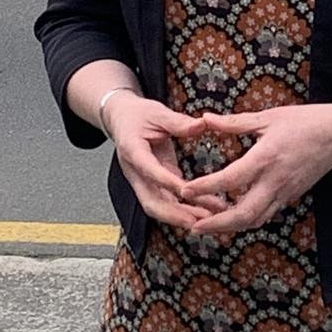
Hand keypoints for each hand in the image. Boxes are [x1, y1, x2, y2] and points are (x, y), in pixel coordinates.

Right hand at [104, 92, 225, 229]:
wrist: (121, 119)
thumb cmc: (136, 115)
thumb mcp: (158, 112)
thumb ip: (178, 121)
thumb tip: (201, 124)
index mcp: (132, 151)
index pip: (151, 171)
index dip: (169, 182)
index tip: (189, 190)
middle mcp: (135, 172)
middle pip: (151, 201)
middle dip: (175, 214)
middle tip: (199, 219)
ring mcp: (143, 181)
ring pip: (159, 206)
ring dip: (183, 215)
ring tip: (210, 218)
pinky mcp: (153, 183)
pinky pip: (167, 200)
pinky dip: (184, 208)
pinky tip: (205, 210)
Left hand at [178, 104, 331, 234]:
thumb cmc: (303, 121)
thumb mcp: (267, 117)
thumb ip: (234, 123)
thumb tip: (205, 119)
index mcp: (265, 158)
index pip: (229, 179)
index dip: (204, 187)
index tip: (184, 190)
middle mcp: (275, 181)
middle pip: (243, 215)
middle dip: (216, 225)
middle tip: (193, 226)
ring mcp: (285, 192)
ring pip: (255, 220)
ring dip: (230, 227)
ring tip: (208, 226)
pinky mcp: (291, 197)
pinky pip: (266, 214)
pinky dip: (247, 219)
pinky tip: (233, 215)